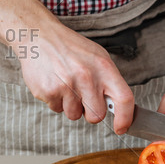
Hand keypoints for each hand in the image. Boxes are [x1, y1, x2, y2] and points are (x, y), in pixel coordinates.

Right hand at [14, 22, 133, 133]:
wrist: (39, 35)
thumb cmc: (69, 48)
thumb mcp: (96, 56)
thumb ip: (108, 80)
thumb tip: (117, 106)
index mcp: (103, 67)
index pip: (124, 98)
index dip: (125, 118)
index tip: (121, 127)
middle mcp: (87, 77)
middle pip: (96, 115)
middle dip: (90, 112)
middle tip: (83, 97)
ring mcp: (67, 85)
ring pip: (74, 115)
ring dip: (70, 106)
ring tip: (65, 84)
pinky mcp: (48, 92)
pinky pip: (57, 109)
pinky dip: (55, 100)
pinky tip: (53, 82)